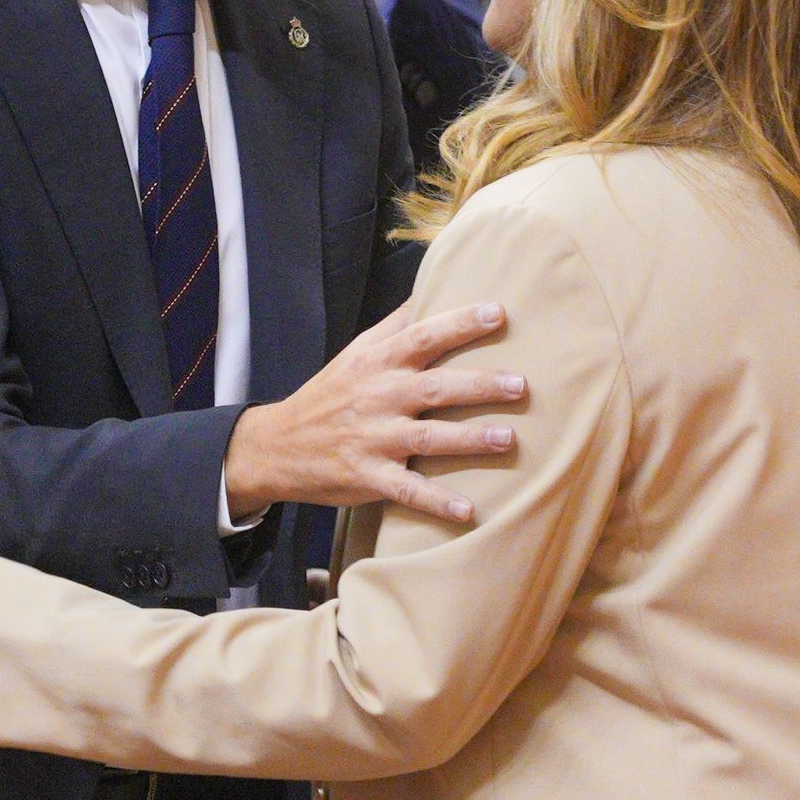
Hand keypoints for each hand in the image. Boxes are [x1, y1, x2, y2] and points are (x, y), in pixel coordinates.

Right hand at [222, 301, 526, 523]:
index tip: (499, 313)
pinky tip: (469, 512)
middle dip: (479, 385)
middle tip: (522, 384)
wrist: (277, 445)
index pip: (423, 336)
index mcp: (379, 363)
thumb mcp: (357, 351)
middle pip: (435, 387)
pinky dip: (437, 502)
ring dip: (470, 439)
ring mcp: (374, 439)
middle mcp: (379, 397)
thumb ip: (399, 325)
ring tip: (509, 439)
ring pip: (428, 437)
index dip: (460, 323)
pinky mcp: (369, 477)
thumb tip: (436, 286)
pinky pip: (408, 491)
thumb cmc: (330, 394)